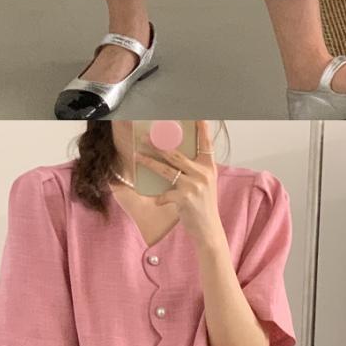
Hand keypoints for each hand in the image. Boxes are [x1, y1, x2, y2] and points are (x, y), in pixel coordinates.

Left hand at [139, 118, 222, 256]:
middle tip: (145, 137)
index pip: (206, 144)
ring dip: (149, 162)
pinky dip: (159, 198)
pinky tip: (158, 201)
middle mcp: (202, 173)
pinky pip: (165, 194)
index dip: (202, 130)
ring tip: (137, 156)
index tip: (197, 116)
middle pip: (176, 154)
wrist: (208, 229)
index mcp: (209, 168)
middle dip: (158, 144)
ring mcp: (194, 185)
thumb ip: (195, 169)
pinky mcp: (184, 198)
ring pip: (166, 169)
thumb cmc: (204, 205)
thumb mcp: (206, 183)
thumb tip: (174, 156)